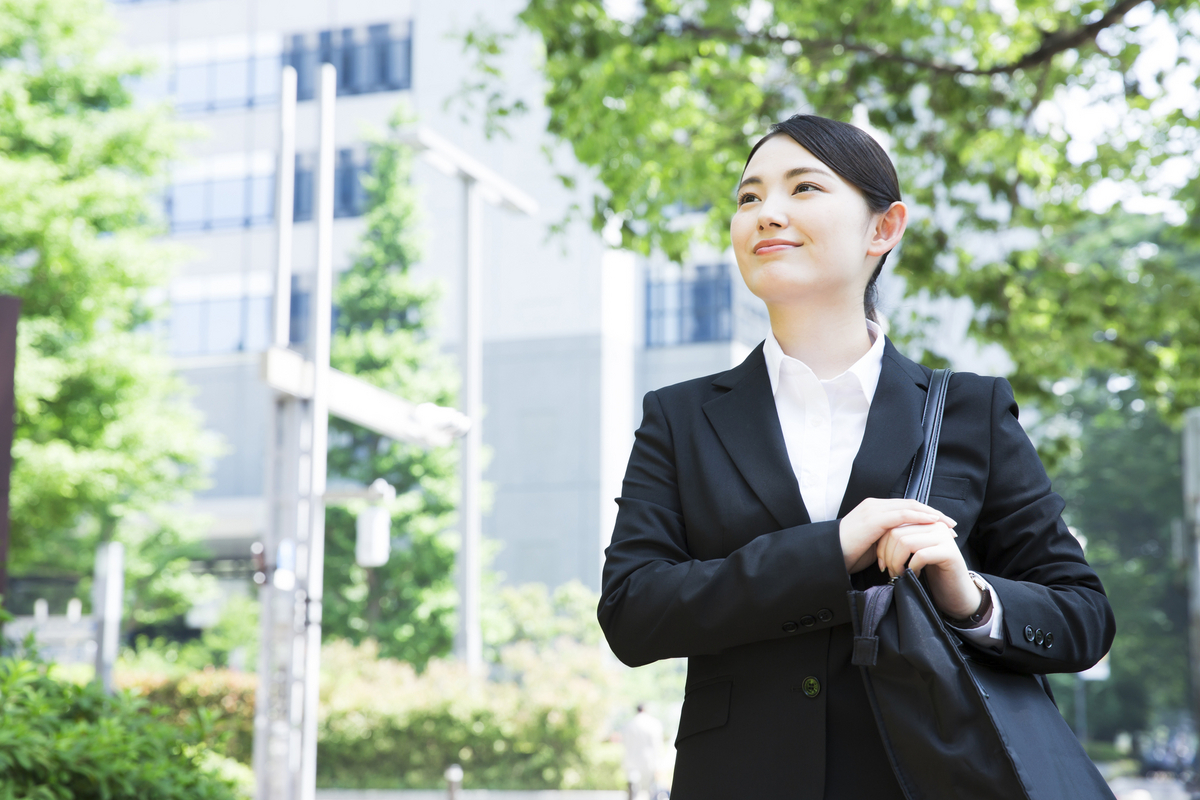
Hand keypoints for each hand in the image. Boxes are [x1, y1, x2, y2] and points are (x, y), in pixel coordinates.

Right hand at [839, 498, 955, 573]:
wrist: (830, 556)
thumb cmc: (848, 554)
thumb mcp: (873, 545)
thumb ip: (888, 540)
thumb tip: (905, 546)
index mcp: (874, 510)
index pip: (905, 508)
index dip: (925, 515)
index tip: (941, 525)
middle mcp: (875, 505)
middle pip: (911, 504)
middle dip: (933, 514)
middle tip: (951, 524)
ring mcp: (874, 509)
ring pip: (910, 507)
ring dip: (931, 515)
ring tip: (947, 525)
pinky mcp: (875, 518)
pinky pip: (903, 514)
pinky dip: (920, 517)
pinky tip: (933, 523)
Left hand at [875, 522, 980, 619]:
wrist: (957, 594)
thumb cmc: (931, 575)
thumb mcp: (911, 553)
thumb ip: (899, 540)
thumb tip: (875, 537)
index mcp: (924, 521)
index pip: (892, 524)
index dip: (881, 544)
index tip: (881, 562)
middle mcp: (935, 525)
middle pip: (896, 532)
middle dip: (886, 554)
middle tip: (889, 571)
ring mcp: (943, 537)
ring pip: (905, 542)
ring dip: (896, 562)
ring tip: (899, 574)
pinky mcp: (949, 552)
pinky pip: (920, 555)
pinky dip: (911, 568)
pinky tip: (913, 575)